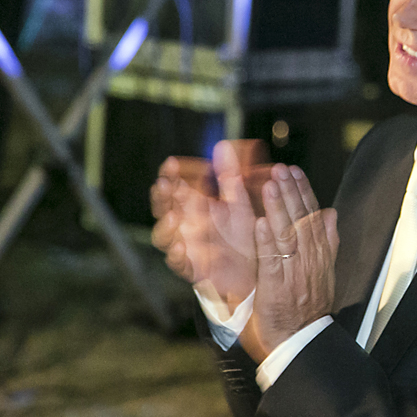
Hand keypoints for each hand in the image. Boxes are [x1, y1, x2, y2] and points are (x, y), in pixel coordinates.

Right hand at [151, 140, 270, 309]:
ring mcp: (185, 245)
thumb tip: (222, 146)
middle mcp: (185, 224)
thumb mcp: (239, 203)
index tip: (172, 164)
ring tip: (175, 217)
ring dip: (166, 225)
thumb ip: (230, 177)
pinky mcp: (191, 267)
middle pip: (163, 208)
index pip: (174, 185)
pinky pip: (177, 262)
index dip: (170, 175)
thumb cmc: (243, 235)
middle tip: (165, 184)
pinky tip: (182, 247)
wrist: (254, 270)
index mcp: (194, 205)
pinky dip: (177, 255)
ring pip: (164, 235)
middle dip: (162, 196)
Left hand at [240, 165, 338, 358]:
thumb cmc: (307, 309)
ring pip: (288, 236)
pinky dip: (267, 242)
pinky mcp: (277, 288)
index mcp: (320, 256)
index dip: (304, 192)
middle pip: (302, 221)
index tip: (295, 172)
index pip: (313, 217)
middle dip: (291, 193)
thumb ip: (328, 242)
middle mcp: (310, 262)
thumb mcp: (324, 272)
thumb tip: (331, 213)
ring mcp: (294, 275)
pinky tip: (261, 223)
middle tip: (281, 170)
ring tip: (271, 186)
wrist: (301, 342)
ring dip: (279, 209)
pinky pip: (273, 262)